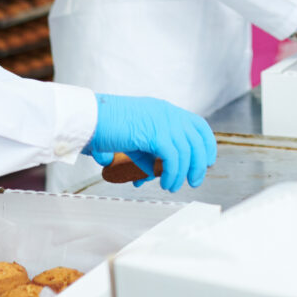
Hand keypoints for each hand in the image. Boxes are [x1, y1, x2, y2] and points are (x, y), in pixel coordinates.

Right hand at [88, 94, 216, 191]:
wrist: (88, 119)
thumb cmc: (104, 127)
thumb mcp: (132, 140)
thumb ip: (145, 154)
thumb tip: (149, 174)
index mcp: (163, 110)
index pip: (197, 124)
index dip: (207, 143)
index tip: (208, 161)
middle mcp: (166, 112)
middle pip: (197, 138)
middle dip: (199, 163)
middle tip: (194, 180)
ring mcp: (162, 121)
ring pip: (187, 151)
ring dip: (182, 173)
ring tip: (172, 186)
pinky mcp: (155, 133)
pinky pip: (174, 158)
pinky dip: (173, 174)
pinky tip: (166, 183)